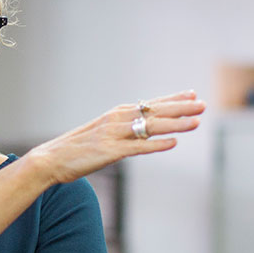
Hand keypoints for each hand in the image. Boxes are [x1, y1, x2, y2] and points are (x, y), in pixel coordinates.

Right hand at [28, 90, 204, 185]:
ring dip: (176, 124)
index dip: (172, 98)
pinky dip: (157, 144)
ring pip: (150, 127)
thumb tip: (141, 128)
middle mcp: (117, 120)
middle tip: (202, 104)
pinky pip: (138, 147)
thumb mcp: (102, 133)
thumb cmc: (76, 149)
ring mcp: (114, 135)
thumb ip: (122, 130)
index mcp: (116, 114)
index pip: (150, 103)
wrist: (50, 159)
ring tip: (197, 122)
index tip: (192, 93)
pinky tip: (173, 143)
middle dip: (181, 108)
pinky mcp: (110, 151)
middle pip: (154, 111)